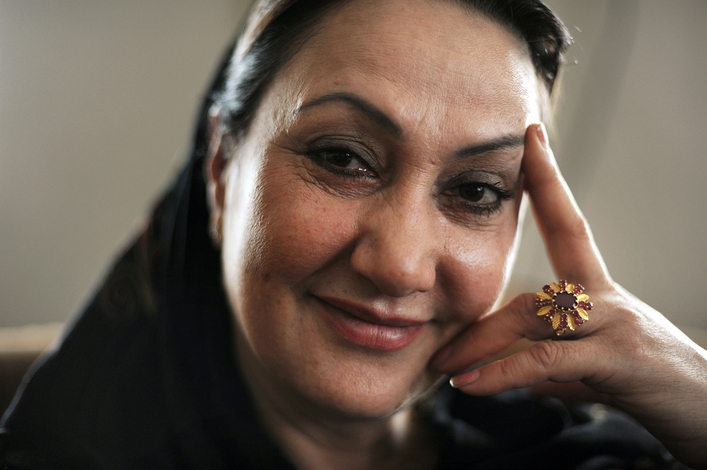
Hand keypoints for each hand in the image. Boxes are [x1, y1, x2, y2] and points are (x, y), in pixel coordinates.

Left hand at [431, 124, 706, 468]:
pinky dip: (504, 372)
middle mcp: (606, 297)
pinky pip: (548, 358)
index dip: (548, 180)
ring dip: (481, 343)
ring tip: (444, 365)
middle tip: (436, 323)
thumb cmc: (652, 384)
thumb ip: (559, 360)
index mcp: (598, 291)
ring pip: (534, 315)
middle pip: (538, 279)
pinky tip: (471, 385)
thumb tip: (525, 373)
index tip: (528, 138)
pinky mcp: (619, 359)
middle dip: (486, 297)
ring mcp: (614, 324)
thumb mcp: (597, 366)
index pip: (569, 224)